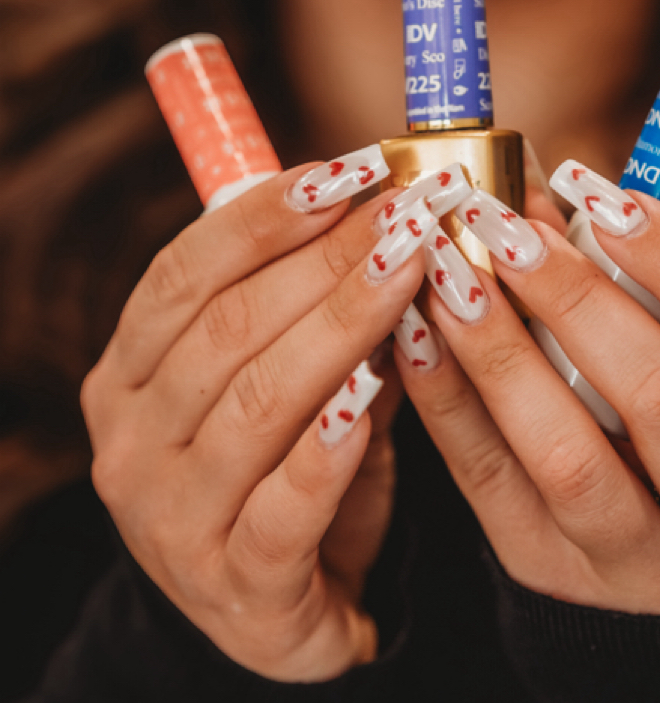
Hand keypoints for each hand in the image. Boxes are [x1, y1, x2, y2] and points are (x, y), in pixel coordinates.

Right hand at [81, 166, 425, 679]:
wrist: (278, 606)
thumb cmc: (282, 466)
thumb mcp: (284, 378)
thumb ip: (314, 309)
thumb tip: (387, 217)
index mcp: (132, 374)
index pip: (185, 272)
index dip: (267, 215)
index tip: (351, 170)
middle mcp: (134, 441)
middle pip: (229, 327)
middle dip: (327, 260)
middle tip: (406, 213)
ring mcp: (173, 518)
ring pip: (257, 405)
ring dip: (341, 328)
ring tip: (411, 273)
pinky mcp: (235, 586)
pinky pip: (282, 511)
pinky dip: (329, 451)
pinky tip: (377, 396)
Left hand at [398, 184, 659, 613]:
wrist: (649, 561)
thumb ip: (635, 286)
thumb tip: (536, 186)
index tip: (608, 198)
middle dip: (581, 299)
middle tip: (510, 227)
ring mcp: (642, 567)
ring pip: (572, 459)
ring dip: (504, 351)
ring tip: (453, 272)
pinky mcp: (550, 573)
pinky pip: (491, 485)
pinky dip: (449, 400)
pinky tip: (418, 332)